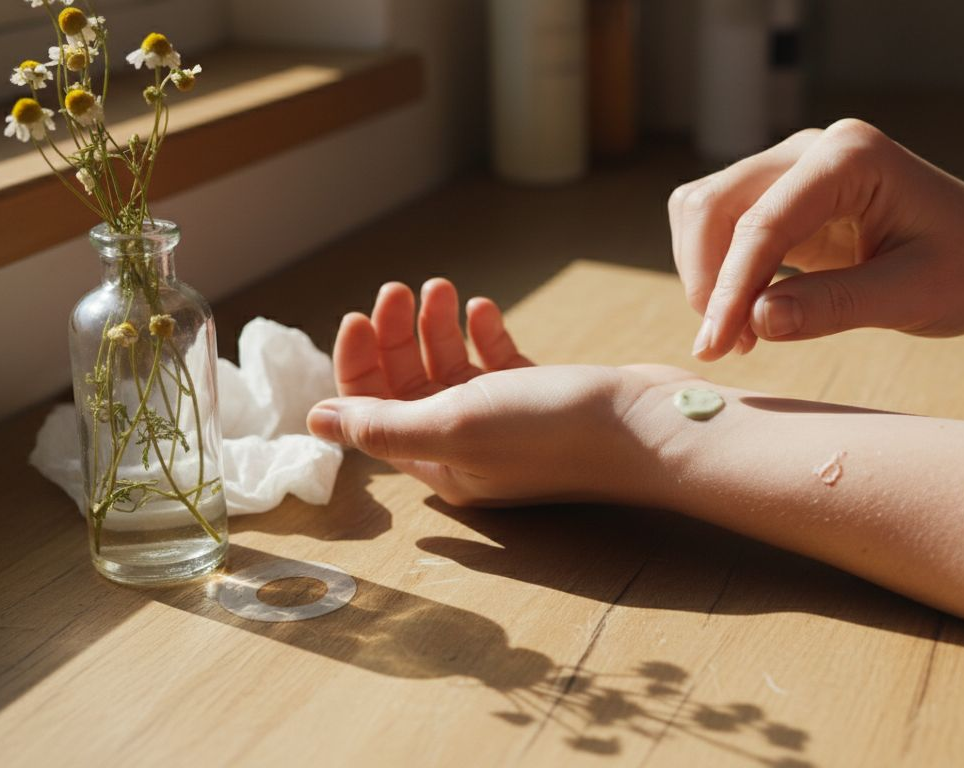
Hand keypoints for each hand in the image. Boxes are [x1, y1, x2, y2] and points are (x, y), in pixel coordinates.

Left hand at [307, 278, 700, 506]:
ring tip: (445, 289)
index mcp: (440, 464)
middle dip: (398, 335)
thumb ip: (381, 425)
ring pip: (450, 368)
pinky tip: (482, 309)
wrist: (649, 426)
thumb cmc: (555, 431)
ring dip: (437, 326)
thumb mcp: (456, 425)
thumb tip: (314, 423)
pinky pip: (495, 362)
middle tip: (401, 290)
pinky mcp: (542, 396)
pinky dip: (482, 334)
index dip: (358, 364)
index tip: (361, 315)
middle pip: (409, 385)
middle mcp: (468, 446)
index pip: (373, 413)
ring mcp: (507, 421)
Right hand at [668, 120, 963, 359]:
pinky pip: (728, 228)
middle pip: (717, 203)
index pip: (764, 221)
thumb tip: (753, 322)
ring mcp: (797, 170)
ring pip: (710, 211)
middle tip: (724, 347)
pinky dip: (723, 274)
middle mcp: (814, 150)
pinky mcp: (790, 201)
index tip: (715, 347)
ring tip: (739, 338)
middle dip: (707, 277)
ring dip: (707, 274)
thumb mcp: (914, 296)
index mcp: (851, 156)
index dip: (729, 287)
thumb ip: (833, 306)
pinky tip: (748, 321)